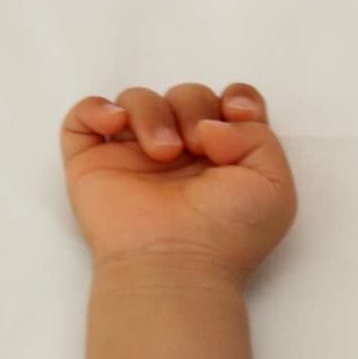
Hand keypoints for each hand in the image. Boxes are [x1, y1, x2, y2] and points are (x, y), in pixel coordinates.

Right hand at [59, 82, 297, 281]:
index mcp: (227, 157)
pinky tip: (117, 125)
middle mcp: (183, 153)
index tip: (237, 115)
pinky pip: (84, 116)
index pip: (230, 104)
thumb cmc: (228, 233)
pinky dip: (97, 109)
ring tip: (164, 153)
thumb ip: (259, 136)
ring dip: (152, 113)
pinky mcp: (94, 164)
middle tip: (197, 145)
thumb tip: (212, 123)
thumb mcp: (273, 184)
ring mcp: (136, 157)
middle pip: (187, 95)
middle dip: (195, 106)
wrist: (177, 264)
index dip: (236, 98)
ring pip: (138, 99)